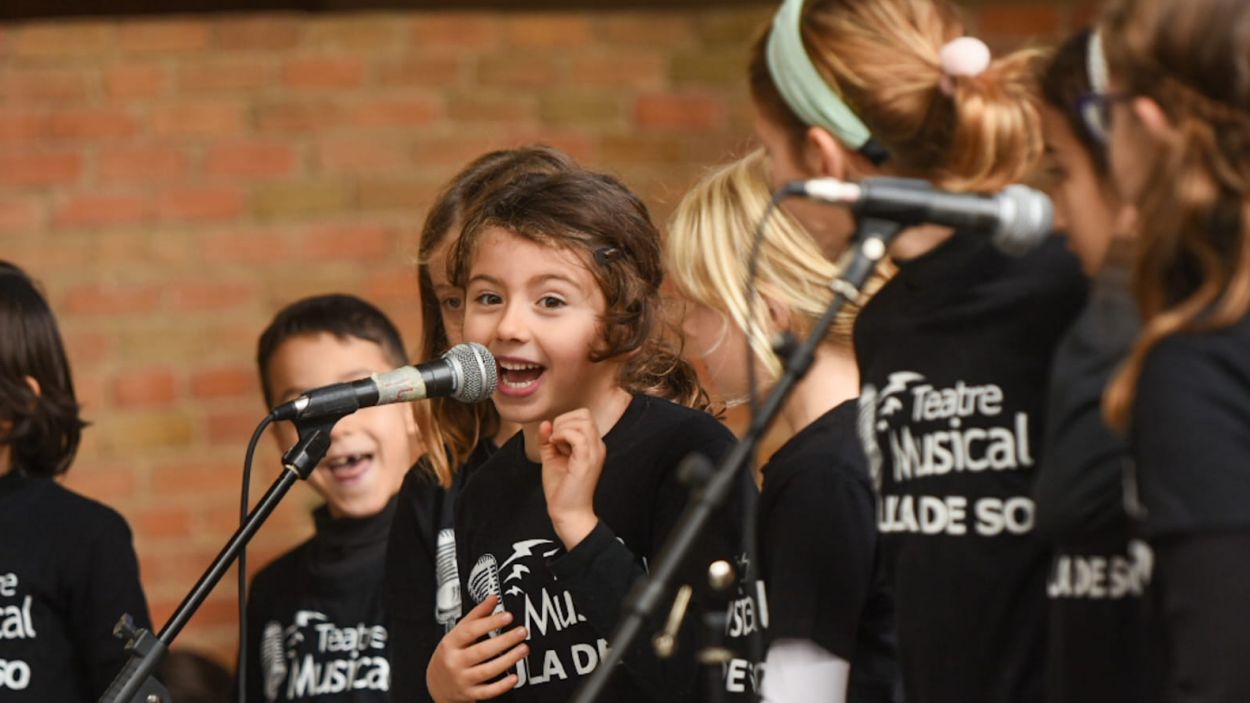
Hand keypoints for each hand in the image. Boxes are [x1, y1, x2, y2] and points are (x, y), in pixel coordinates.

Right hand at [427, 595, 528, 702]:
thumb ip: (477, 615)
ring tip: (523, 649)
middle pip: (481, 651)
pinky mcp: (470, 694)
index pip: (470, 631)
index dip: (490, 623)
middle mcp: (455, 662)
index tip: (507, 616)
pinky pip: (487, 692)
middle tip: (521, 632)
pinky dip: (501, 686)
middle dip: (504, 641)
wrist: (436, 685)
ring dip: (507, 660)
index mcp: (451, 643)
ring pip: (486, 671)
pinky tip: (515, 677)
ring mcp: (462, 679)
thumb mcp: (457, 633)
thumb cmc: (449, 655)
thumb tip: (493, 598)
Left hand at [539, 409, 604, 549]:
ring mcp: (594, 453)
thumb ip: (548, 440)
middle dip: (563, 420)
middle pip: (585, 414)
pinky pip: (578, 435)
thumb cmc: (562, 490)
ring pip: (583, 421)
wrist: (568, 514)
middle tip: (554, 440)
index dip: (565, 421)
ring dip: (562, 427)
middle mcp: (597, 447)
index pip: (584, 416)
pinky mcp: (586, 461)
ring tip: (555, 443)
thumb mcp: (552, 458)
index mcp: (592, 446)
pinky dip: (562, 435)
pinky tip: (555, 446)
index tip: (554, 439)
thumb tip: (545, 423)